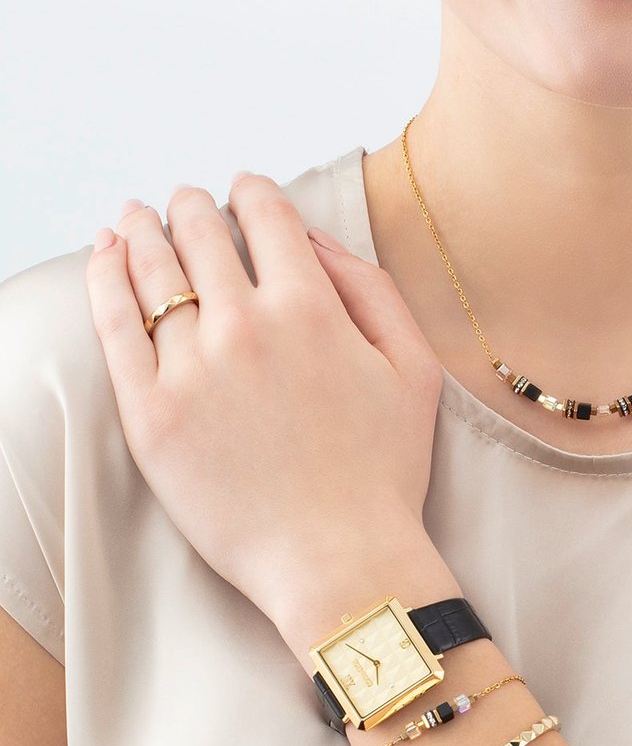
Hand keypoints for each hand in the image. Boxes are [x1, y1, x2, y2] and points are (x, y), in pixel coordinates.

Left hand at [85, 172, 445, 627]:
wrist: (339, 557)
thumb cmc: (385, 468)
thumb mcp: (413, 367)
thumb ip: (371, 290)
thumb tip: (316, 241)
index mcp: (312, 309)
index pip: (268, 219)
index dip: (253, 191)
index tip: (244, 187)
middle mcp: (247, 326)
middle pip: (202, 235)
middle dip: (194, 206)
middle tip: (186, 200)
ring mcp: (192, 369)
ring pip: (153, 272)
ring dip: (142, 229)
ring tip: (133, 215)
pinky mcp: (150, 414)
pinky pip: (115, 327)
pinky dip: (105, 279)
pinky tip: (105, 254)